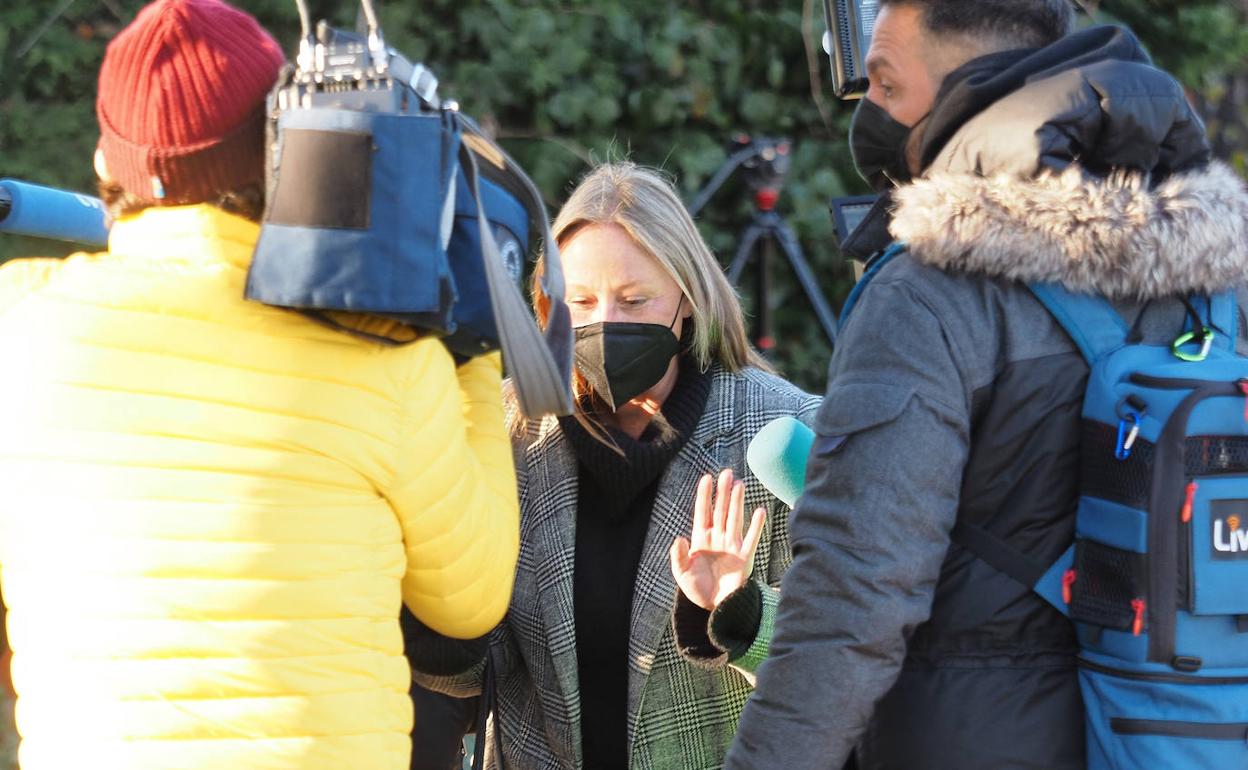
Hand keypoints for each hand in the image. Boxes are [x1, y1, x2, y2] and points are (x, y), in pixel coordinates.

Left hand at [669, 469, 765, 610]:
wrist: (714, 607)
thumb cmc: (697, 589)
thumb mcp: (681, 573)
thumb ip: (678, 555)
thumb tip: (679, 538)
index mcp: (701, 539)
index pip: (703, 512)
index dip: (705, 495)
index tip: (707, 478)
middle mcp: (717, 538)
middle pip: (721, 510)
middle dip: (723, 492)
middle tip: (727, 473)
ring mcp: (731, 546)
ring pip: (734, 519)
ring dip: (737, 502)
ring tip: (739, 484)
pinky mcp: (744, 558)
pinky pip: (751, 539)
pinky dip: (756, 525)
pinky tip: (760, 511)